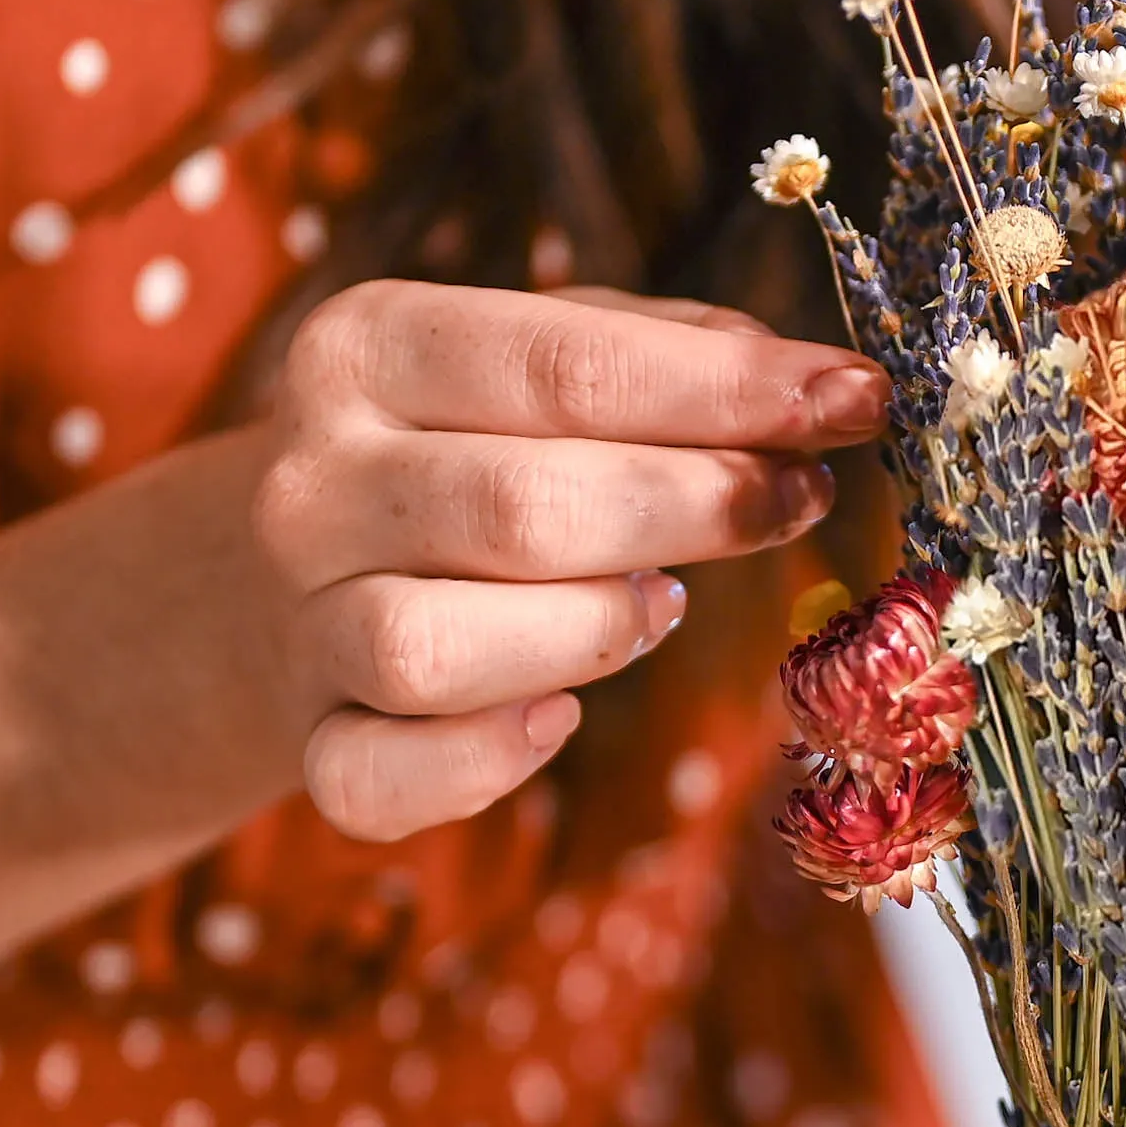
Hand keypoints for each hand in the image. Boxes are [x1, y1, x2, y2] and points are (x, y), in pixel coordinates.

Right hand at [252, 281, 884, 840]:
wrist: (270, 572)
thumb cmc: (454, 450)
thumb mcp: (529, 362)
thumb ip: (658, 352)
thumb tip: (804, 376)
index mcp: (369, 349)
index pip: (566, 364)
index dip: (729, 388)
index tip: (854, 398)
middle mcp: (315, 482)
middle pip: (523, 507)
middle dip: (695, 506)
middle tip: (795, 500)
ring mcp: (303, 621)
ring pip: (438, 647)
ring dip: (589, 631)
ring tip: (664, 604)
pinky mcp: (312, 739)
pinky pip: (380, 777)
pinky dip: (481, 763)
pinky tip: (556, 720)